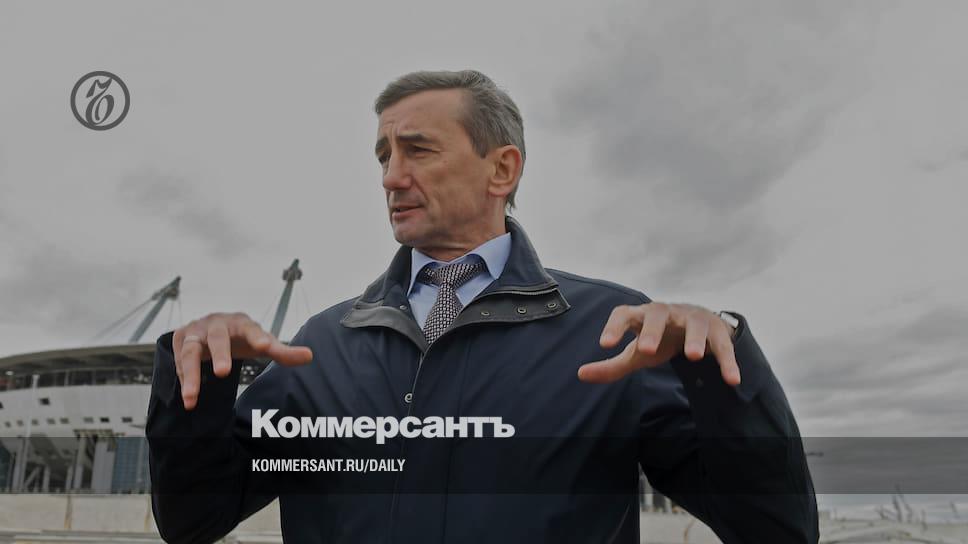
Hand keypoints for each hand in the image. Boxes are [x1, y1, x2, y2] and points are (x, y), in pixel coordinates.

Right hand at [172, 312, 313, 409]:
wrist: (212, 329)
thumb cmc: (242, 338)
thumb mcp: (262, 344)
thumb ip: (283, 352)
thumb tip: (310, 356)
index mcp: (241, 323)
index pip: (251, 328)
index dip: (258, 336)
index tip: (265, 346)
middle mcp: (217, 323)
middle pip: (217, 338)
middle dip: (220, 354)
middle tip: (224, 373)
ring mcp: (196, 330)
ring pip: (190, 351)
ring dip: (190, 374)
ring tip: (192, 399)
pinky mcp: (180, 339)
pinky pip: (178, 359)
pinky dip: (181, 377)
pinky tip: (188, 396)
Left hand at [577, 302, 739, 385]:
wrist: (699, 327)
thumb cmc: (661, 339)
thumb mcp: (637, 354)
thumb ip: (612, 365)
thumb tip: (581, 374)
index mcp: (643, 316)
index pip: (625, 313)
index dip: (615, 326)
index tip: (605, 344)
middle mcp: (668, 313)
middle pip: (658, 312)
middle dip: (652, 330)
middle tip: (645, 350)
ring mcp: (694, 318)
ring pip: (694, 323)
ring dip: (694, 338)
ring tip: (692, 357)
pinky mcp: (717, 331)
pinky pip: (723, 345)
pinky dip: (728, 361)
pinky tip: (732, 380)